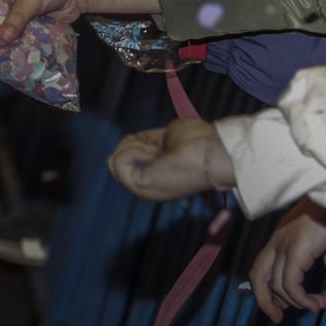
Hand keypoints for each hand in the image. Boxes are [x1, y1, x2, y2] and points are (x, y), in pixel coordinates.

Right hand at [108, 119, 233, 200]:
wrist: (212, 150)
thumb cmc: (198, 141)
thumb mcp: (165, 136)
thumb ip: (147, 141)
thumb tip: (130, 141)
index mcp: (155, 176)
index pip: (126, 157)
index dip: (137, 141)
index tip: (159, 141)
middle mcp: (147, 186)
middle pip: (115, 159)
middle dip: (133, 143)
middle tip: (157, 146)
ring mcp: (142, 189)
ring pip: (114, 160)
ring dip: (133, 146)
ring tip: (156, 150)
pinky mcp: (139, 186)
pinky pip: (118, 161)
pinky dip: (133, 150)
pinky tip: (153, 153)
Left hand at [247, 200, 325, 322]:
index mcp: (280, 238)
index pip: (261, 267)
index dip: (265, 288)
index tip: (278, 305)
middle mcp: (276, 242)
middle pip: (258, 277)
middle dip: (265, 301)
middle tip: (278, 318)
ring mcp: (284, 246)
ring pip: (278, 285)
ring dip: (297, 303)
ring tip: (316, 306)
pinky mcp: (296, 251)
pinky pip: (291, 284)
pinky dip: (302, 299)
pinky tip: (315, 303)